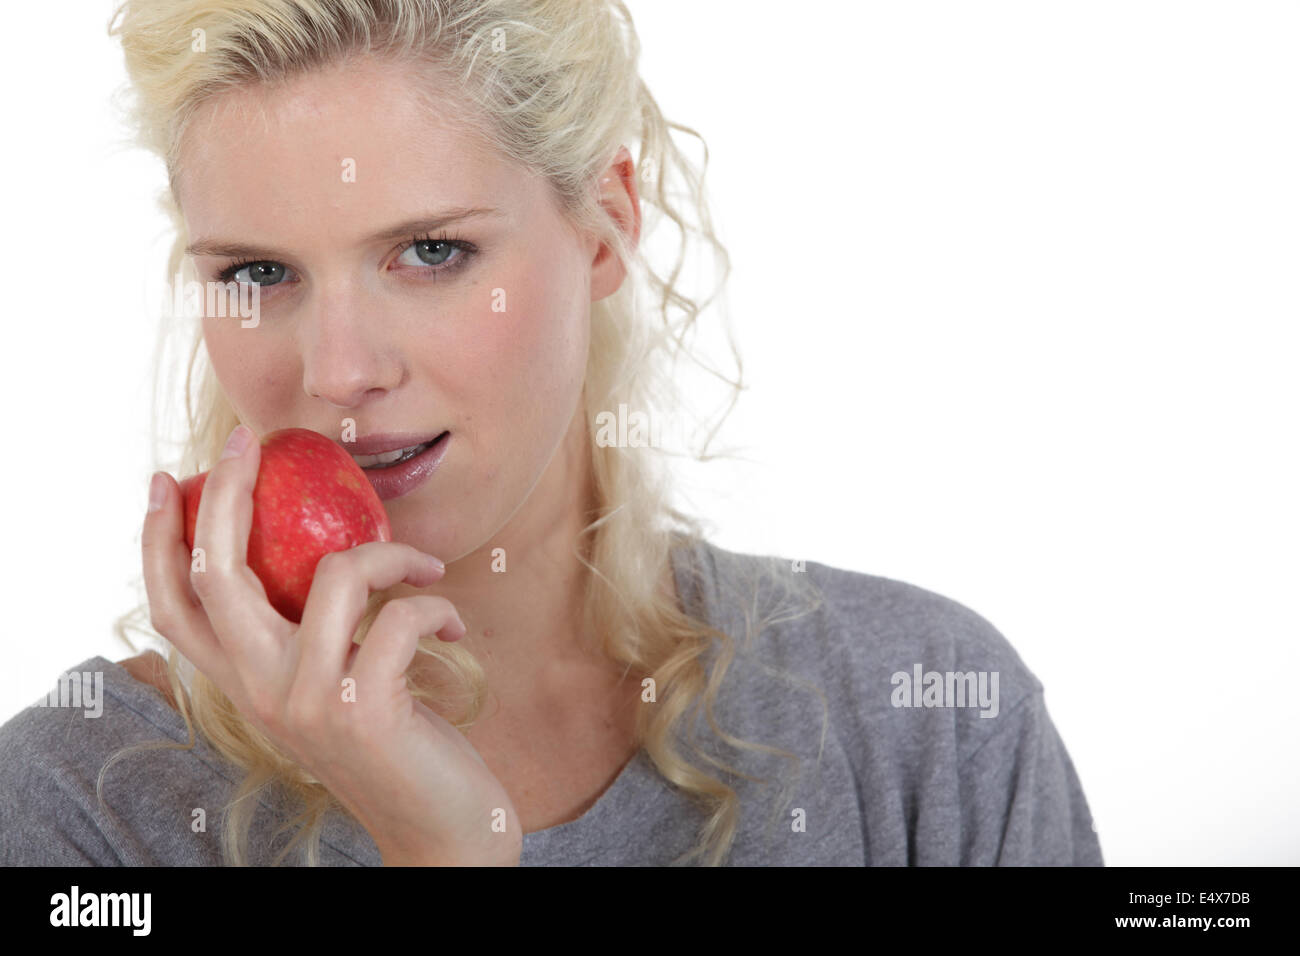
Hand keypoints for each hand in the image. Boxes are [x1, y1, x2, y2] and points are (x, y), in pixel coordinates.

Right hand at [142, 425, 521, 865]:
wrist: (443, 830)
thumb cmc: (398, 744)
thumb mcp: (335, 686)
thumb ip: (310, 637)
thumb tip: (321, 551)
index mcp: (246, 685)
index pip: (173, 609)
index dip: (159, 541)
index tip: (169, 479)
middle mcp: (259, 694)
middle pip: (217, 574)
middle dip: (226, 495)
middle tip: (249, 440)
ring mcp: (307, 704)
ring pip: (331, 575)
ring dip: (392, 555)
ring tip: (426, 570)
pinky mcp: (364, 711)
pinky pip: (399, 617)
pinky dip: (435, 606)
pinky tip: (452, 625)